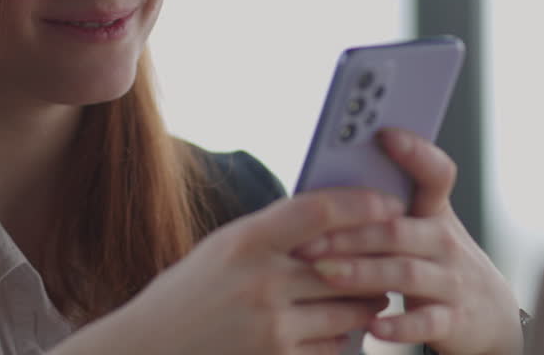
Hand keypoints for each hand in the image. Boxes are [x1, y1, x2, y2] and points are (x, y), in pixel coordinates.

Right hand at [65, 187, 402, 354]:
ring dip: (368, 303)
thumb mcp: (223, 248)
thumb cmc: (189, 293)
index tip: (388, 203)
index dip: (361, 204)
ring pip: (348, 310)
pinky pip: (332, 346)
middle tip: (393, 255)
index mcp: (247, 240)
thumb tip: (331, 216)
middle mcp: (262, 280)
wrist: (150, 347)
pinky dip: (343, 337)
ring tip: (374, 295)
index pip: (319, 211)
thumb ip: (272, 233)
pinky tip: (341, 328)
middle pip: (345, 263)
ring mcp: (272, 326)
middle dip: (376, 261)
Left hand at [294, 129, 523, 354]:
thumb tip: (322, 190)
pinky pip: (427, 322)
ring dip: (363, 272)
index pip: (436, 173)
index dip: (416, 152)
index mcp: (434, 212)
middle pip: (398, 229)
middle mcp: (445, 242)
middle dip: (351, 233)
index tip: (385, 134)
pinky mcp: (454, 320)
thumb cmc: (436, 262)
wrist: (490, 315)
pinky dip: (400, 325)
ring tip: (326, 273)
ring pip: (405, 273)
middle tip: (308, 239)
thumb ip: (384, 210)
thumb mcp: (424, 228)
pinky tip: (372, 326)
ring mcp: (451, 281)